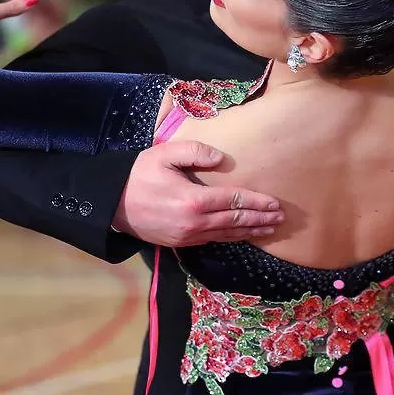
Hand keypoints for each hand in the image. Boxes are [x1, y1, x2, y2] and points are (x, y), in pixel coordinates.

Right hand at [112, 140, 285, 245]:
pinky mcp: (182, 243)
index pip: (234, 202)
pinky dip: (232, 238)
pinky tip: (243, 235)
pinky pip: (214, 240)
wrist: (112, 204)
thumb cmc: (139, 175)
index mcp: (194, 200)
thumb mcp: (164, 154)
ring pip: (227, 235)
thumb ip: (195, 151)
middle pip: (235, 222)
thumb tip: (221, 158)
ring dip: (250, 232)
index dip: (256, 203)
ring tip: (270, 229)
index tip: (275, 203)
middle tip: (281, 218)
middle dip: (260, 219)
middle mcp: (195, 223)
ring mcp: (188, 236)